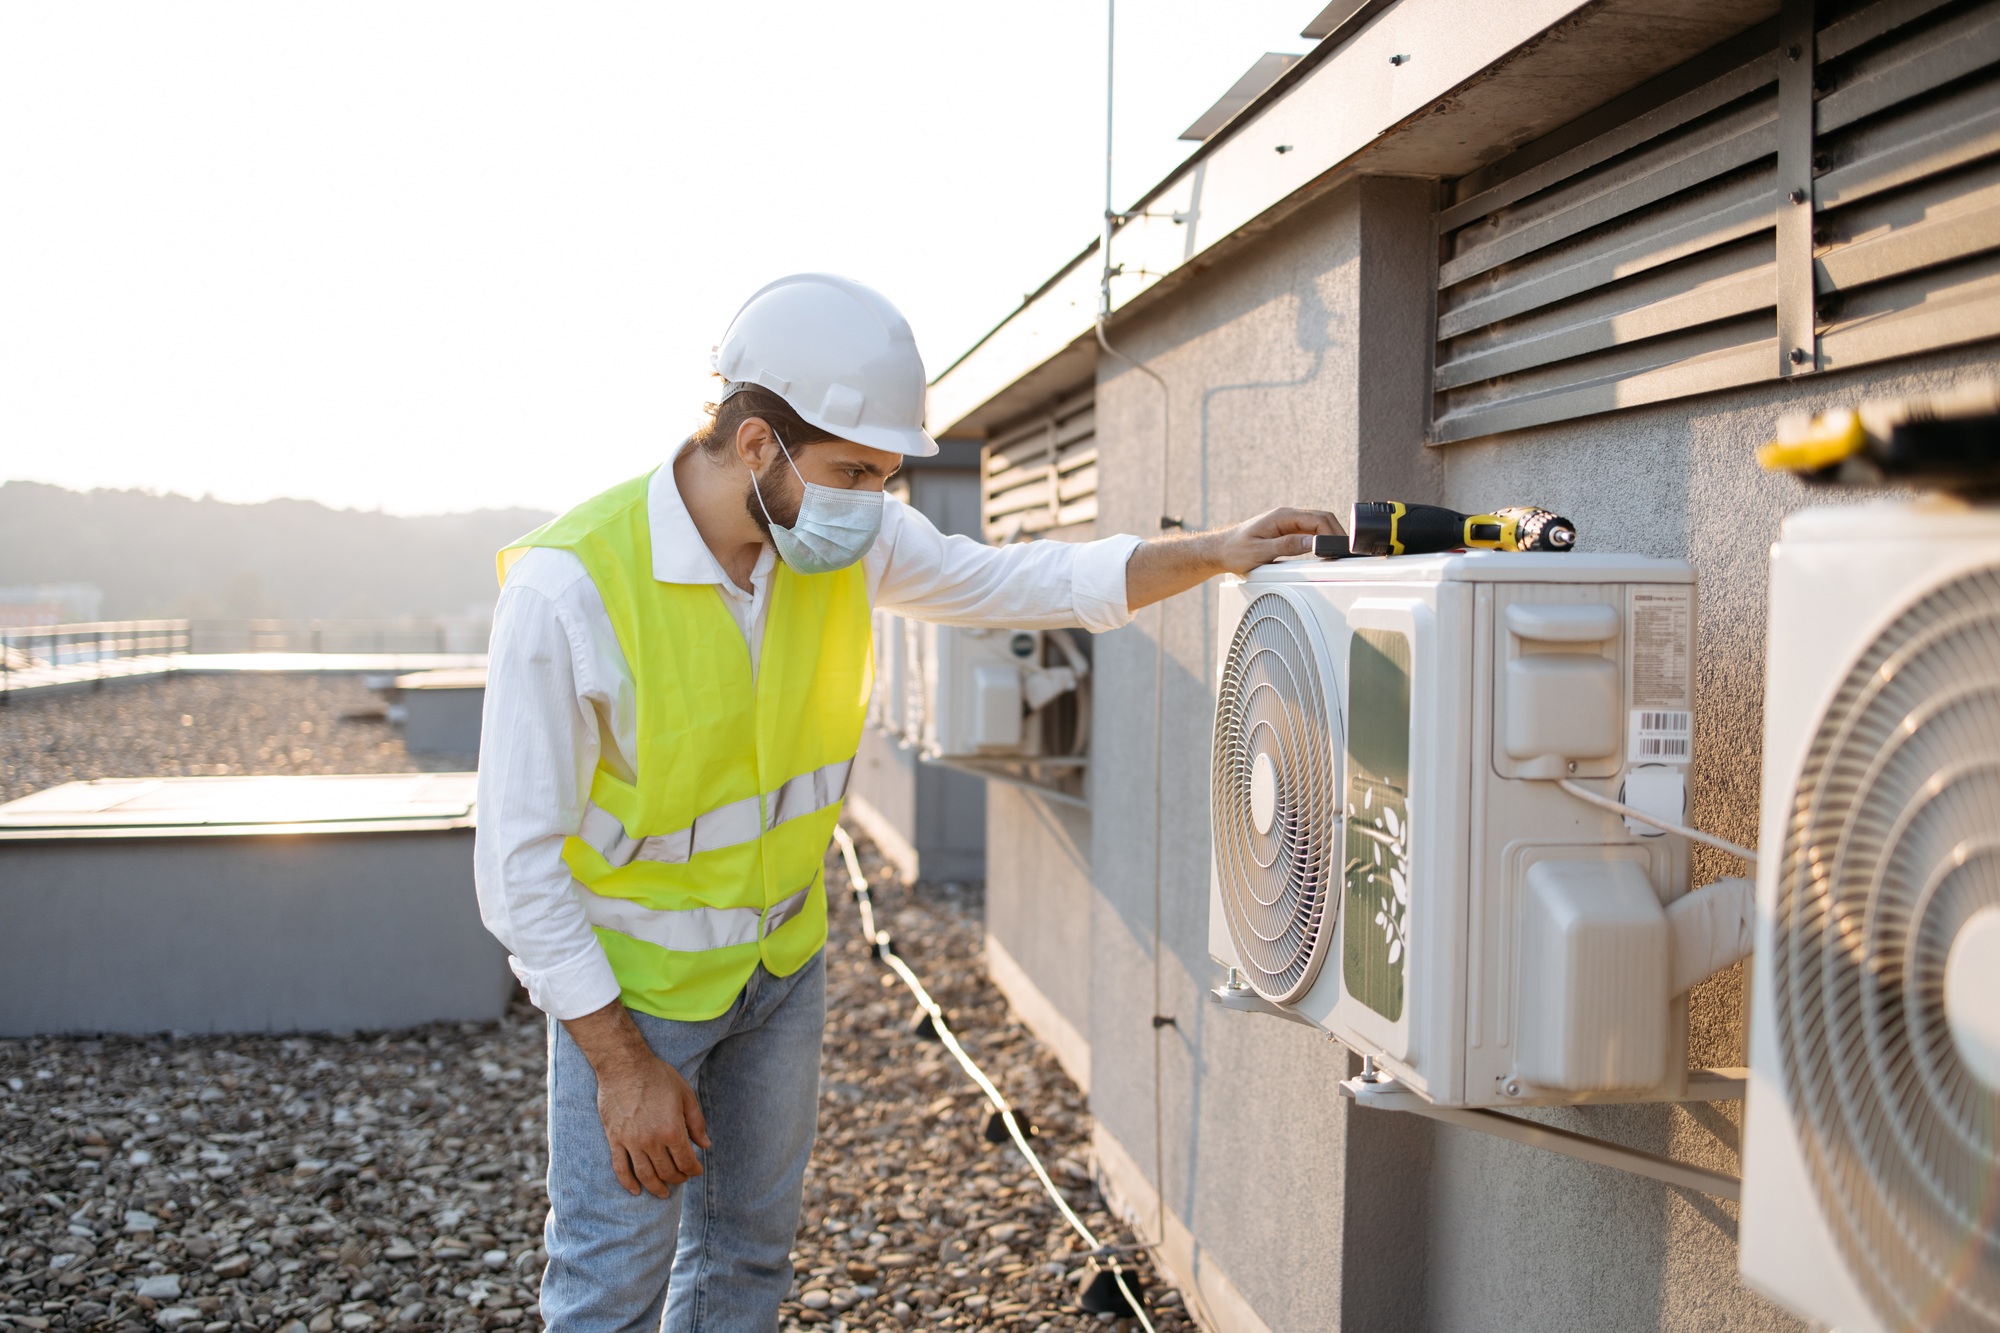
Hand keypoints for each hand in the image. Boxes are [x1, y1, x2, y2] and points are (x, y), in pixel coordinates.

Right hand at [562, 1001, 710, 1196]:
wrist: (624, 1066)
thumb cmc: (658, 1077)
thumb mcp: (686, 1095)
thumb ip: (697, 1122)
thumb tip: (706, 1145)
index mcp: (672, 1129)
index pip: (686, 1161)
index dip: (694, 1170)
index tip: (696, 1170)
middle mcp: (652, 1140)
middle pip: (667, 1171)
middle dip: (678, 1178)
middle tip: (681, 1178)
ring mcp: (631, 1142)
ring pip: (645, 1175)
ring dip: (656, 1187)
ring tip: (663, 1193)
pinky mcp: (614, 1139)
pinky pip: (620, 1168)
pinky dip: (628, 1183)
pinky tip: (635, 1191)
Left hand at [1125, 506, 1342, 610]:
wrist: (1219, 550)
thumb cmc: (1234, 550)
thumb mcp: (1260, 552)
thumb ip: (1287, 546)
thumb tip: (1311, 543)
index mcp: (1282, 517)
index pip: (1318, 519)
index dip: (1333, 532)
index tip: (1340, 547)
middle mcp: (1286, 516)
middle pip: (1322, 519)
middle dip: (1336, 533)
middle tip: (1345, 551)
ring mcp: (1287, 523)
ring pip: (1317, 525)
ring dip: (1329, 536)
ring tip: (1338, 552)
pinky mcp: (1285, 531)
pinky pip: (1309, 532)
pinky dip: (1320, 540)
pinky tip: (1324, 551)